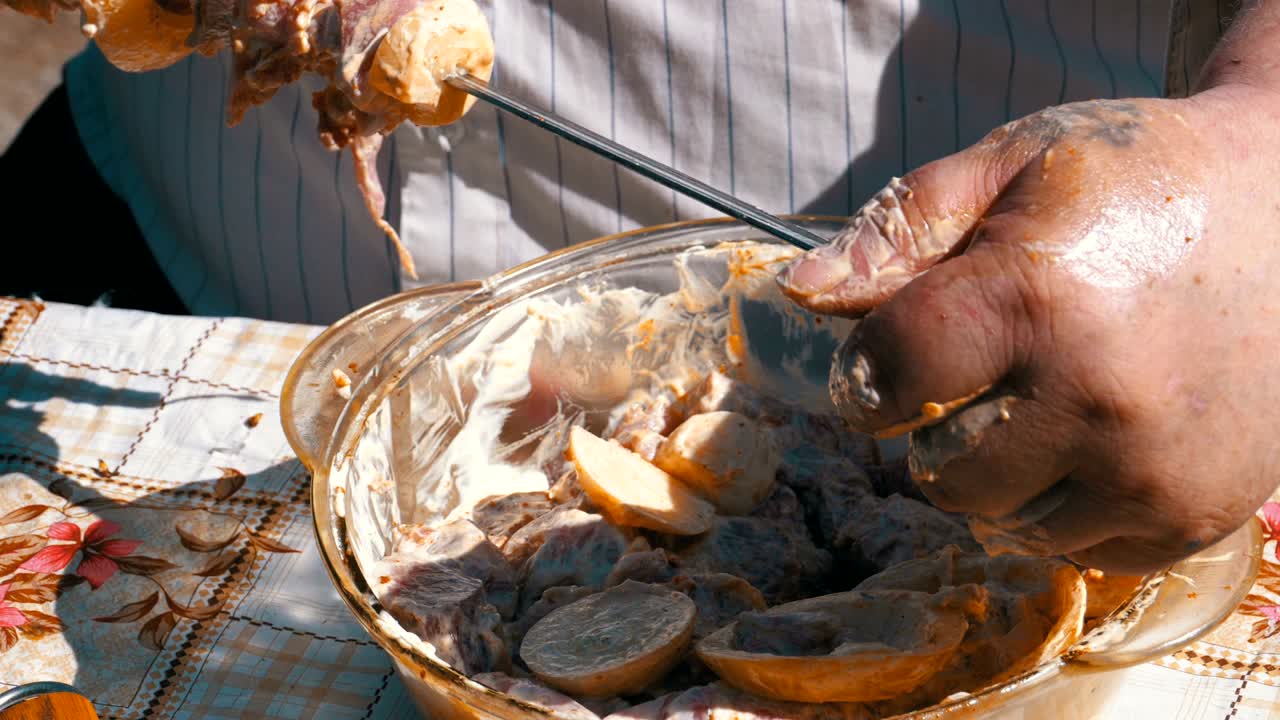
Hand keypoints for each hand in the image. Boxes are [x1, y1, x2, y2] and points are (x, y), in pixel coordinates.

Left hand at [776, 87, 1279, 574]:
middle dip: (933, 423)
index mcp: (1037, 301)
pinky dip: (1061, 503)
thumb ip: (898, 231)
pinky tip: (1092, 435)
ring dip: (995, 469)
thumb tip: (800, 294)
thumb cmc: (1136, 178)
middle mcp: (1098, 400)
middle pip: (935, 468)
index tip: (889, 356)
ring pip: (999, 519)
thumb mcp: (1010, 165)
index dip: (868, 370)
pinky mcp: (1193, 515)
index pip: (887, 378)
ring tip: (1043, 396)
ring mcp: (1151, 471)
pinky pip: (1073, 549)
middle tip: (983, 367)